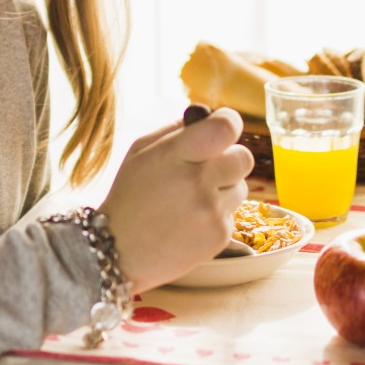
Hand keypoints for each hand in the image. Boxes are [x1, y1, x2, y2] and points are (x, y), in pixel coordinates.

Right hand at [96, 107, 252, 292]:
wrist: (121, 250)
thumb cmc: (131, 195)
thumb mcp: (141, 152)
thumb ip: (176, 130)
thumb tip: (210, 115)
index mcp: (175, 155)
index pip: (225, 128)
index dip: (229, 122)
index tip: (222, 126)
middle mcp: (196, 182)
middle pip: (243, 157)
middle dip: (230, 158)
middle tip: (208, 167)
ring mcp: (210, 211)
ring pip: (241, 186)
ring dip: (223, 188)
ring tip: (191, 200)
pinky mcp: (219, 236)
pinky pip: (232, 213)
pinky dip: (216, 214)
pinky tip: (190, 221)